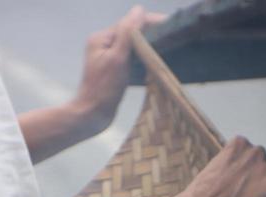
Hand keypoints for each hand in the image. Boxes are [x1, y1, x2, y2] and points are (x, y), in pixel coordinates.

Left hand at [71, 5, 165, 135]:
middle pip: (131, 33)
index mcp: (102, 38)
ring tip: (168, 48)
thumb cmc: (103, 90)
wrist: (91, 117)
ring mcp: (108, 58)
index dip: (150, 23)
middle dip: (151, 33)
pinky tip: (154, 62)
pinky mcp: (113, 71)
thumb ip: (127, 34)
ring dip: (148, 46)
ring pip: (132, 46)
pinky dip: (142, 58)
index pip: (130, 23)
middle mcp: (104, 44)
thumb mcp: (117, 59)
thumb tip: (139, 10)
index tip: (171, 26)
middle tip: (174, 38)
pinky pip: (131, 59)